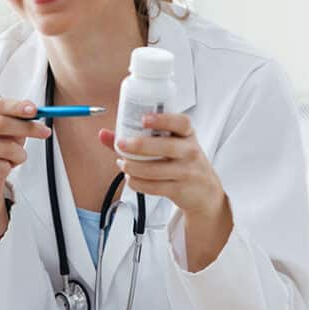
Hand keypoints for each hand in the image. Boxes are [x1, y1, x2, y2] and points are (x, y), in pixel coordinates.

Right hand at [0, 98, 50, 198]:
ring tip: (17, 156)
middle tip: (45, 132)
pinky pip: (1, 167)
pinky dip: (10, 168)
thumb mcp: (9, 127)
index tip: (36, 110)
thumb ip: (19, 117)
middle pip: (0, 124)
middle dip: (26, 128)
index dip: (17, 107)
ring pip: (5, 148)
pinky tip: (3, 167)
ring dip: (20, 153)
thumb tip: (33, 110)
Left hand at [98, 113, 222, 215]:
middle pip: (165, 146)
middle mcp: (190, 151)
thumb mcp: (169, 144)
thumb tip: (104, 134)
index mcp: (187, 134)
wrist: (204, 190)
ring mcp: (186, 171)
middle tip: (121, 144)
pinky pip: (153, 187)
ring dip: (133, 167)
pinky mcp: (180, 189)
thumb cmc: (182, 161)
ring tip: (123, 163)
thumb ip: (137, 137)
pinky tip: (131, 178)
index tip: (144, 119)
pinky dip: (137, 183)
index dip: (162, 119)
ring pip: (155, 169)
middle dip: (139, 145)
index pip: (181, 122)